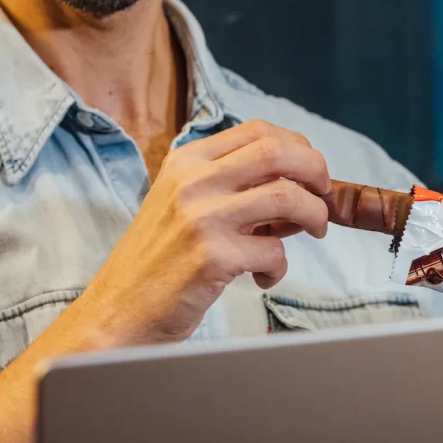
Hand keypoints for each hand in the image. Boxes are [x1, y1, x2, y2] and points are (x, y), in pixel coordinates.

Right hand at [76, 120, 331, 345]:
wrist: (118, 310)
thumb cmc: (159, 261)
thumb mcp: (185, 206)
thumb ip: (234, 190)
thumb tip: (300, 189)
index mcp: (187, 161)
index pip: (257, 131)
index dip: (298, 147)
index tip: (312, 173)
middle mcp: (193, 181)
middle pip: (278, 152)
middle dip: (317, 172)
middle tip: (325, 198)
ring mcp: (201, 218)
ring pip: (286, 196)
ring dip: (313, 216)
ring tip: (312, 233)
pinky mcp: (212, 257)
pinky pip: (274, 252)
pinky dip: (280, 266)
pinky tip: (263, 277)